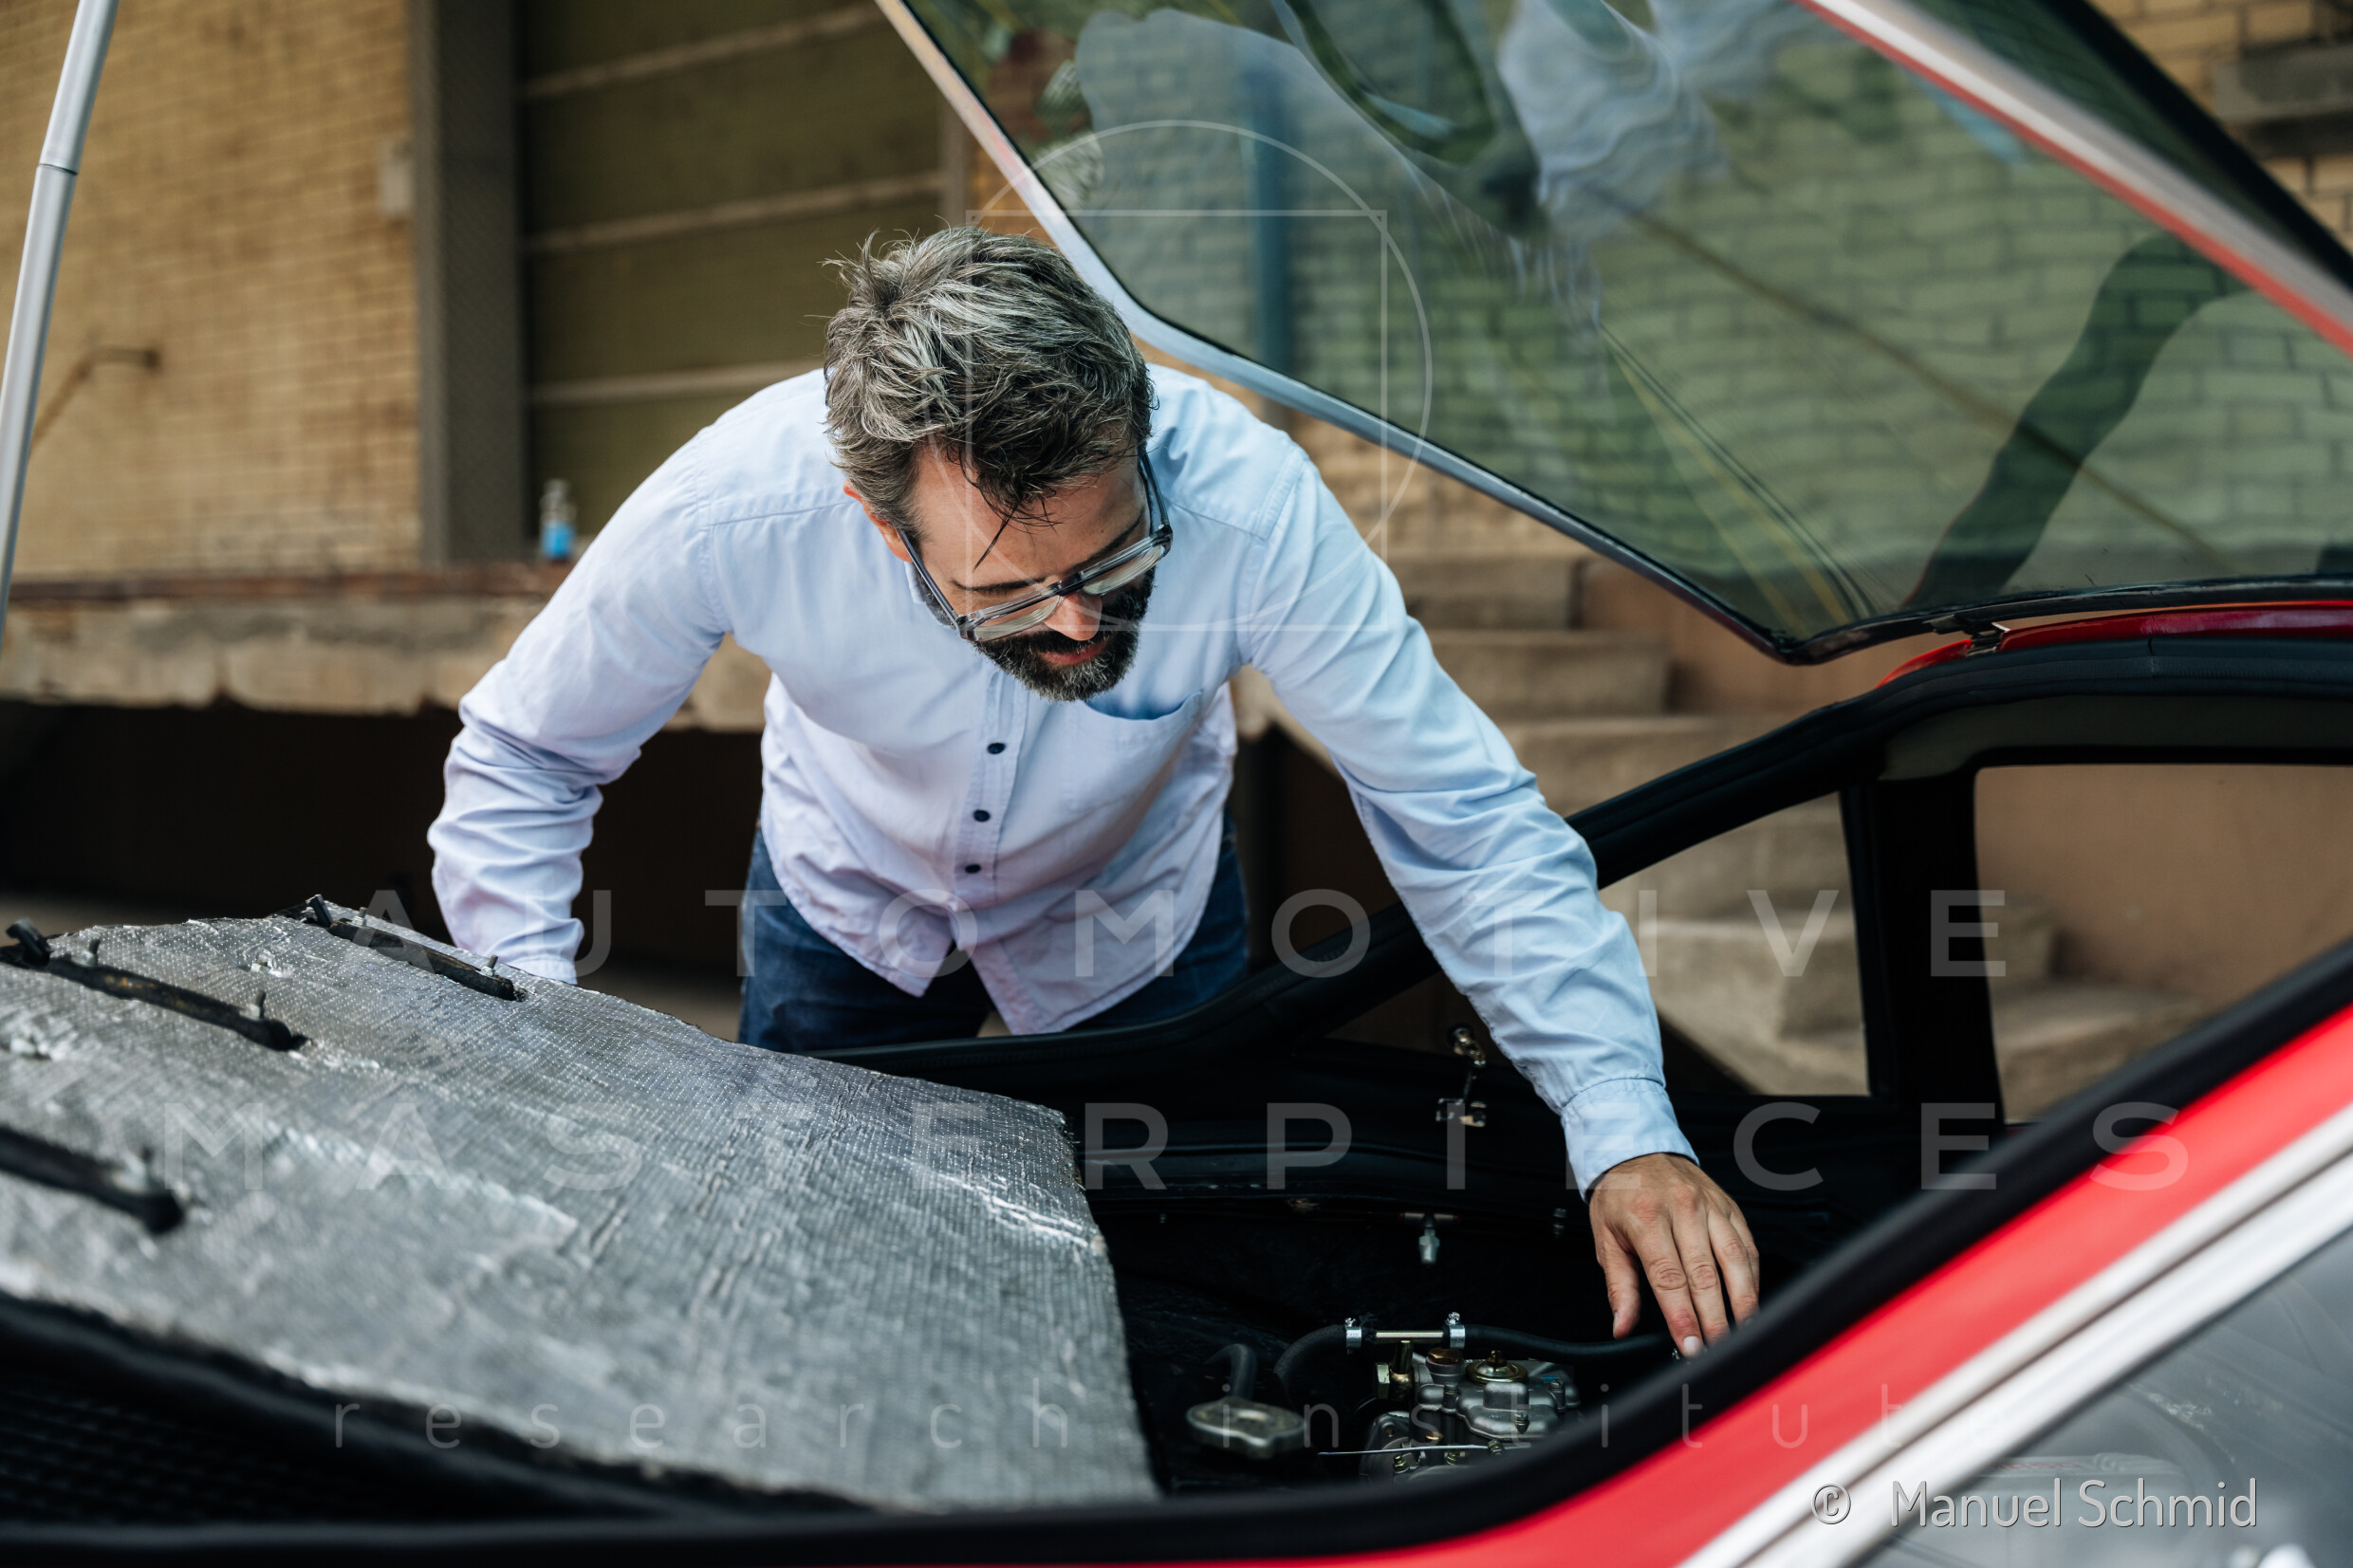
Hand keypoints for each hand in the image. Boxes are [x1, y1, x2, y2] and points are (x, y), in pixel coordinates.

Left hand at [1588, 1152, 1759, 1353]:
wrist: (1636, 1149)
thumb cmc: (1621, 1195)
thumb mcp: (1606, 1238)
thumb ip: (1619, 1287)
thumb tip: (1622, 1326)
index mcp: (1647, 1216)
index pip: (1668, 1277)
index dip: (1682, 1316)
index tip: (1689, 1345)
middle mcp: (1683, 1208)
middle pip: (1705, 1273)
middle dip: (1714, 1318)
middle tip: (1716, 1348)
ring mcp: (1710, 1206)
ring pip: (1734, 1259)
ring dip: (1742, 1300)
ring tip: (1742, 1330)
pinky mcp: (1729, 1207)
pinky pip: (1747, 1246)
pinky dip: (1752, 1277)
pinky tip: (1750, 1299)